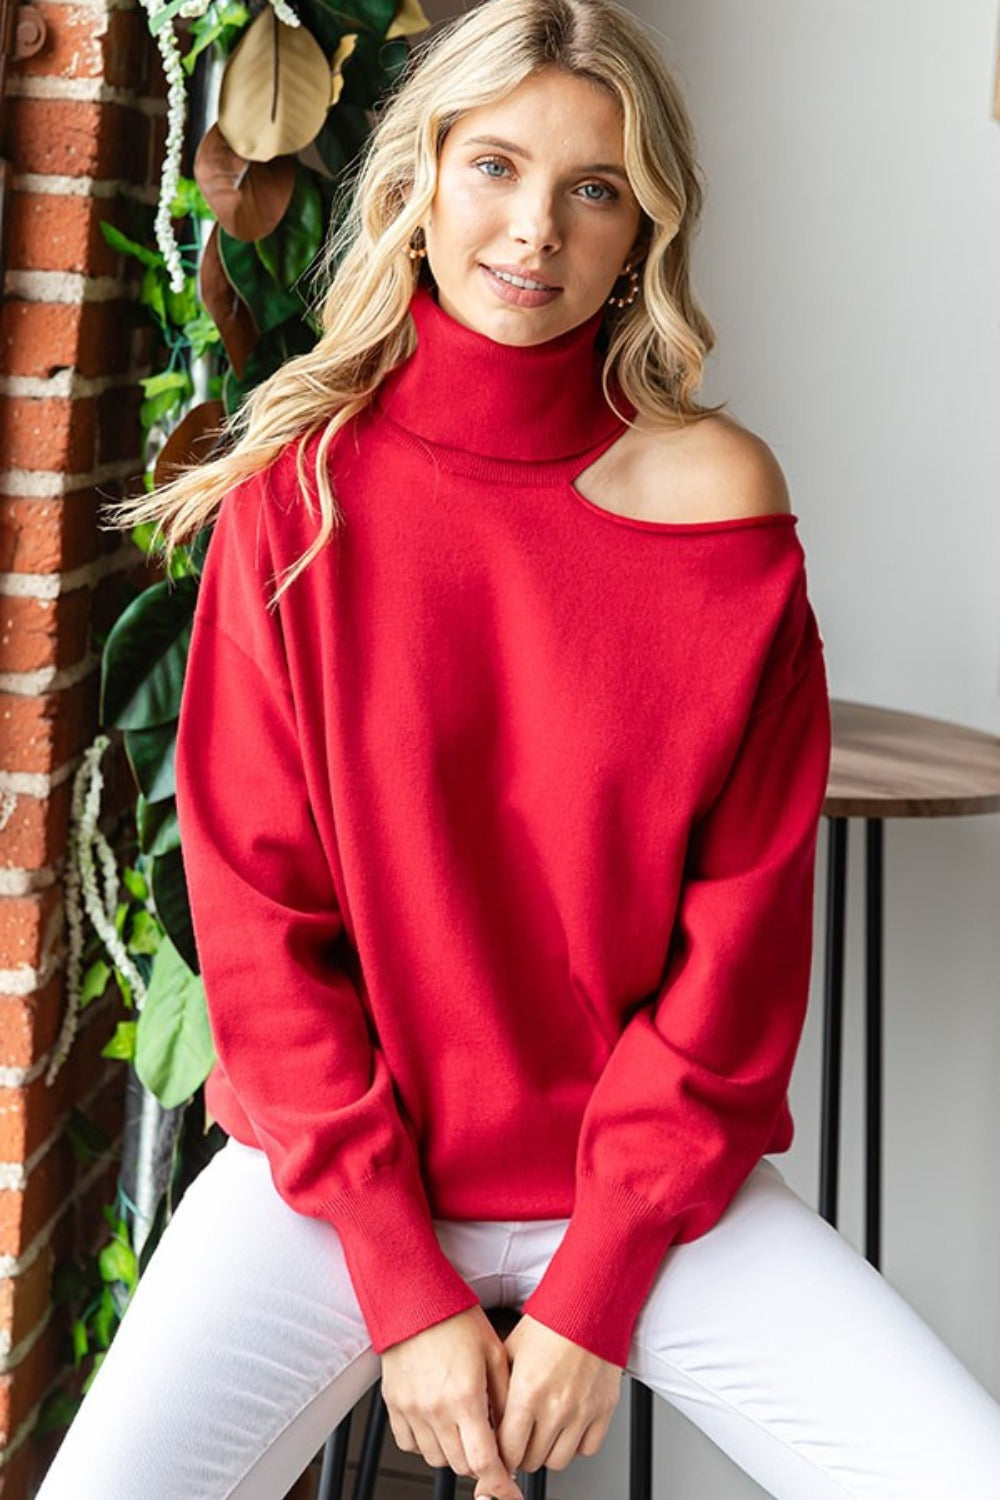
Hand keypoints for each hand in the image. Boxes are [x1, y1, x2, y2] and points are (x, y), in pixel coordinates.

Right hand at [380, 1305, 523, 1499]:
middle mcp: (435, 1409)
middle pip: (461, 1465)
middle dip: (480, 1461)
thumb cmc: (455, 1318)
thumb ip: (505, 1398)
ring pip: (436, 1458)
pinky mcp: (394, 1405)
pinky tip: (438, 1420)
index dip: (500, 1485)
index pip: (484, 1462)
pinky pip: (409, 1444)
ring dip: (454, 1452)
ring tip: (462, 1424)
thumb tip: (513, 1432)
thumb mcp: (495, 1353)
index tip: (510, 1493)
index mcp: (464, 1397)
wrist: (414, 1299)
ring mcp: (411, 1409)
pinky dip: (426, 1441)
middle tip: (488, 1440)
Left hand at [474, 1313, 621, 1494]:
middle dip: (521, 1452)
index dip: (500, 1454)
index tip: (499, 1450)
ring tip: (542, 1433)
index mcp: (528, 1392)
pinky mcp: (604, 1410)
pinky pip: (587, 1449)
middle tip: (519, 1440)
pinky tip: (566, 1427)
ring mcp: (582, 1412)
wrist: (589, 1305)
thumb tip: (485, 1418)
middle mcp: (556, 1407)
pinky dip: (575, 1444)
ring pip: (558, 1461)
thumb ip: (497, 1388)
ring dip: (547, 1451)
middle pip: (531, 1460)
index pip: (508, 1450)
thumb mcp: (511, 1350)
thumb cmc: (550, 1323)